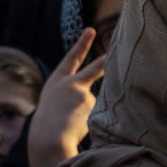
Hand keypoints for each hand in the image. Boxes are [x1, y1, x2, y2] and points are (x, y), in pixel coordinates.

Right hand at [27, 28, 105, 166]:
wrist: (48, 135)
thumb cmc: (48, 122)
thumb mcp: (55, 102)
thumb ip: (73, 94)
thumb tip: (97, 97)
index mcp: (57, 81)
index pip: (72, 59)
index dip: (82, 44)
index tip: (91, 30)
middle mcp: (70, 83)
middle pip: (96, 69)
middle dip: (107, 61)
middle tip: (118, 50)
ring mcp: (83, 93)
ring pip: (93, 103)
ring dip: (85, 114)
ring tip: (71, 123)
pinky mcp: (92, 106)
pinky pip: (97, 114)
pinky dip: (90, 121)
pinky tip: (78, 127)